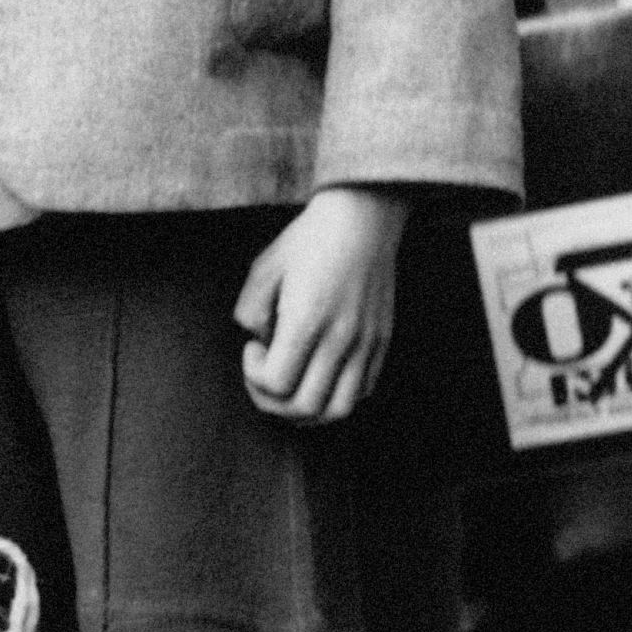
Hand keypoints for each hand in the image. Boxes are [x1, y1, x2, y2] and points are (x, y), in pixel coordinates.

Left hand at [235, 187, 409, 424]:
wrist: (361, 220)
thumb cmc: (307, 242)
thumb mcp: (263, 269)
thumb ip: (250, 312)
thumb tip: (261, 345)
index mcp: (306, 321)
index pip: (276, 385)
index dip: (254, 377)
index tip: (253, 348)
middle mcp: (340, 339)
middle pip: (305, 407)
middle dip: (272, 402)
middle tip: (265, 373)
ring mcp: (366, 344)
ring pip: (338, 410)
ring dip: (307, 411)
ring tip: (291, 386)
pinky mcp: (381, 343)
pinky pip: (360, 392)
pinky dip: (335, 397)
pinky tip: (319, 373)